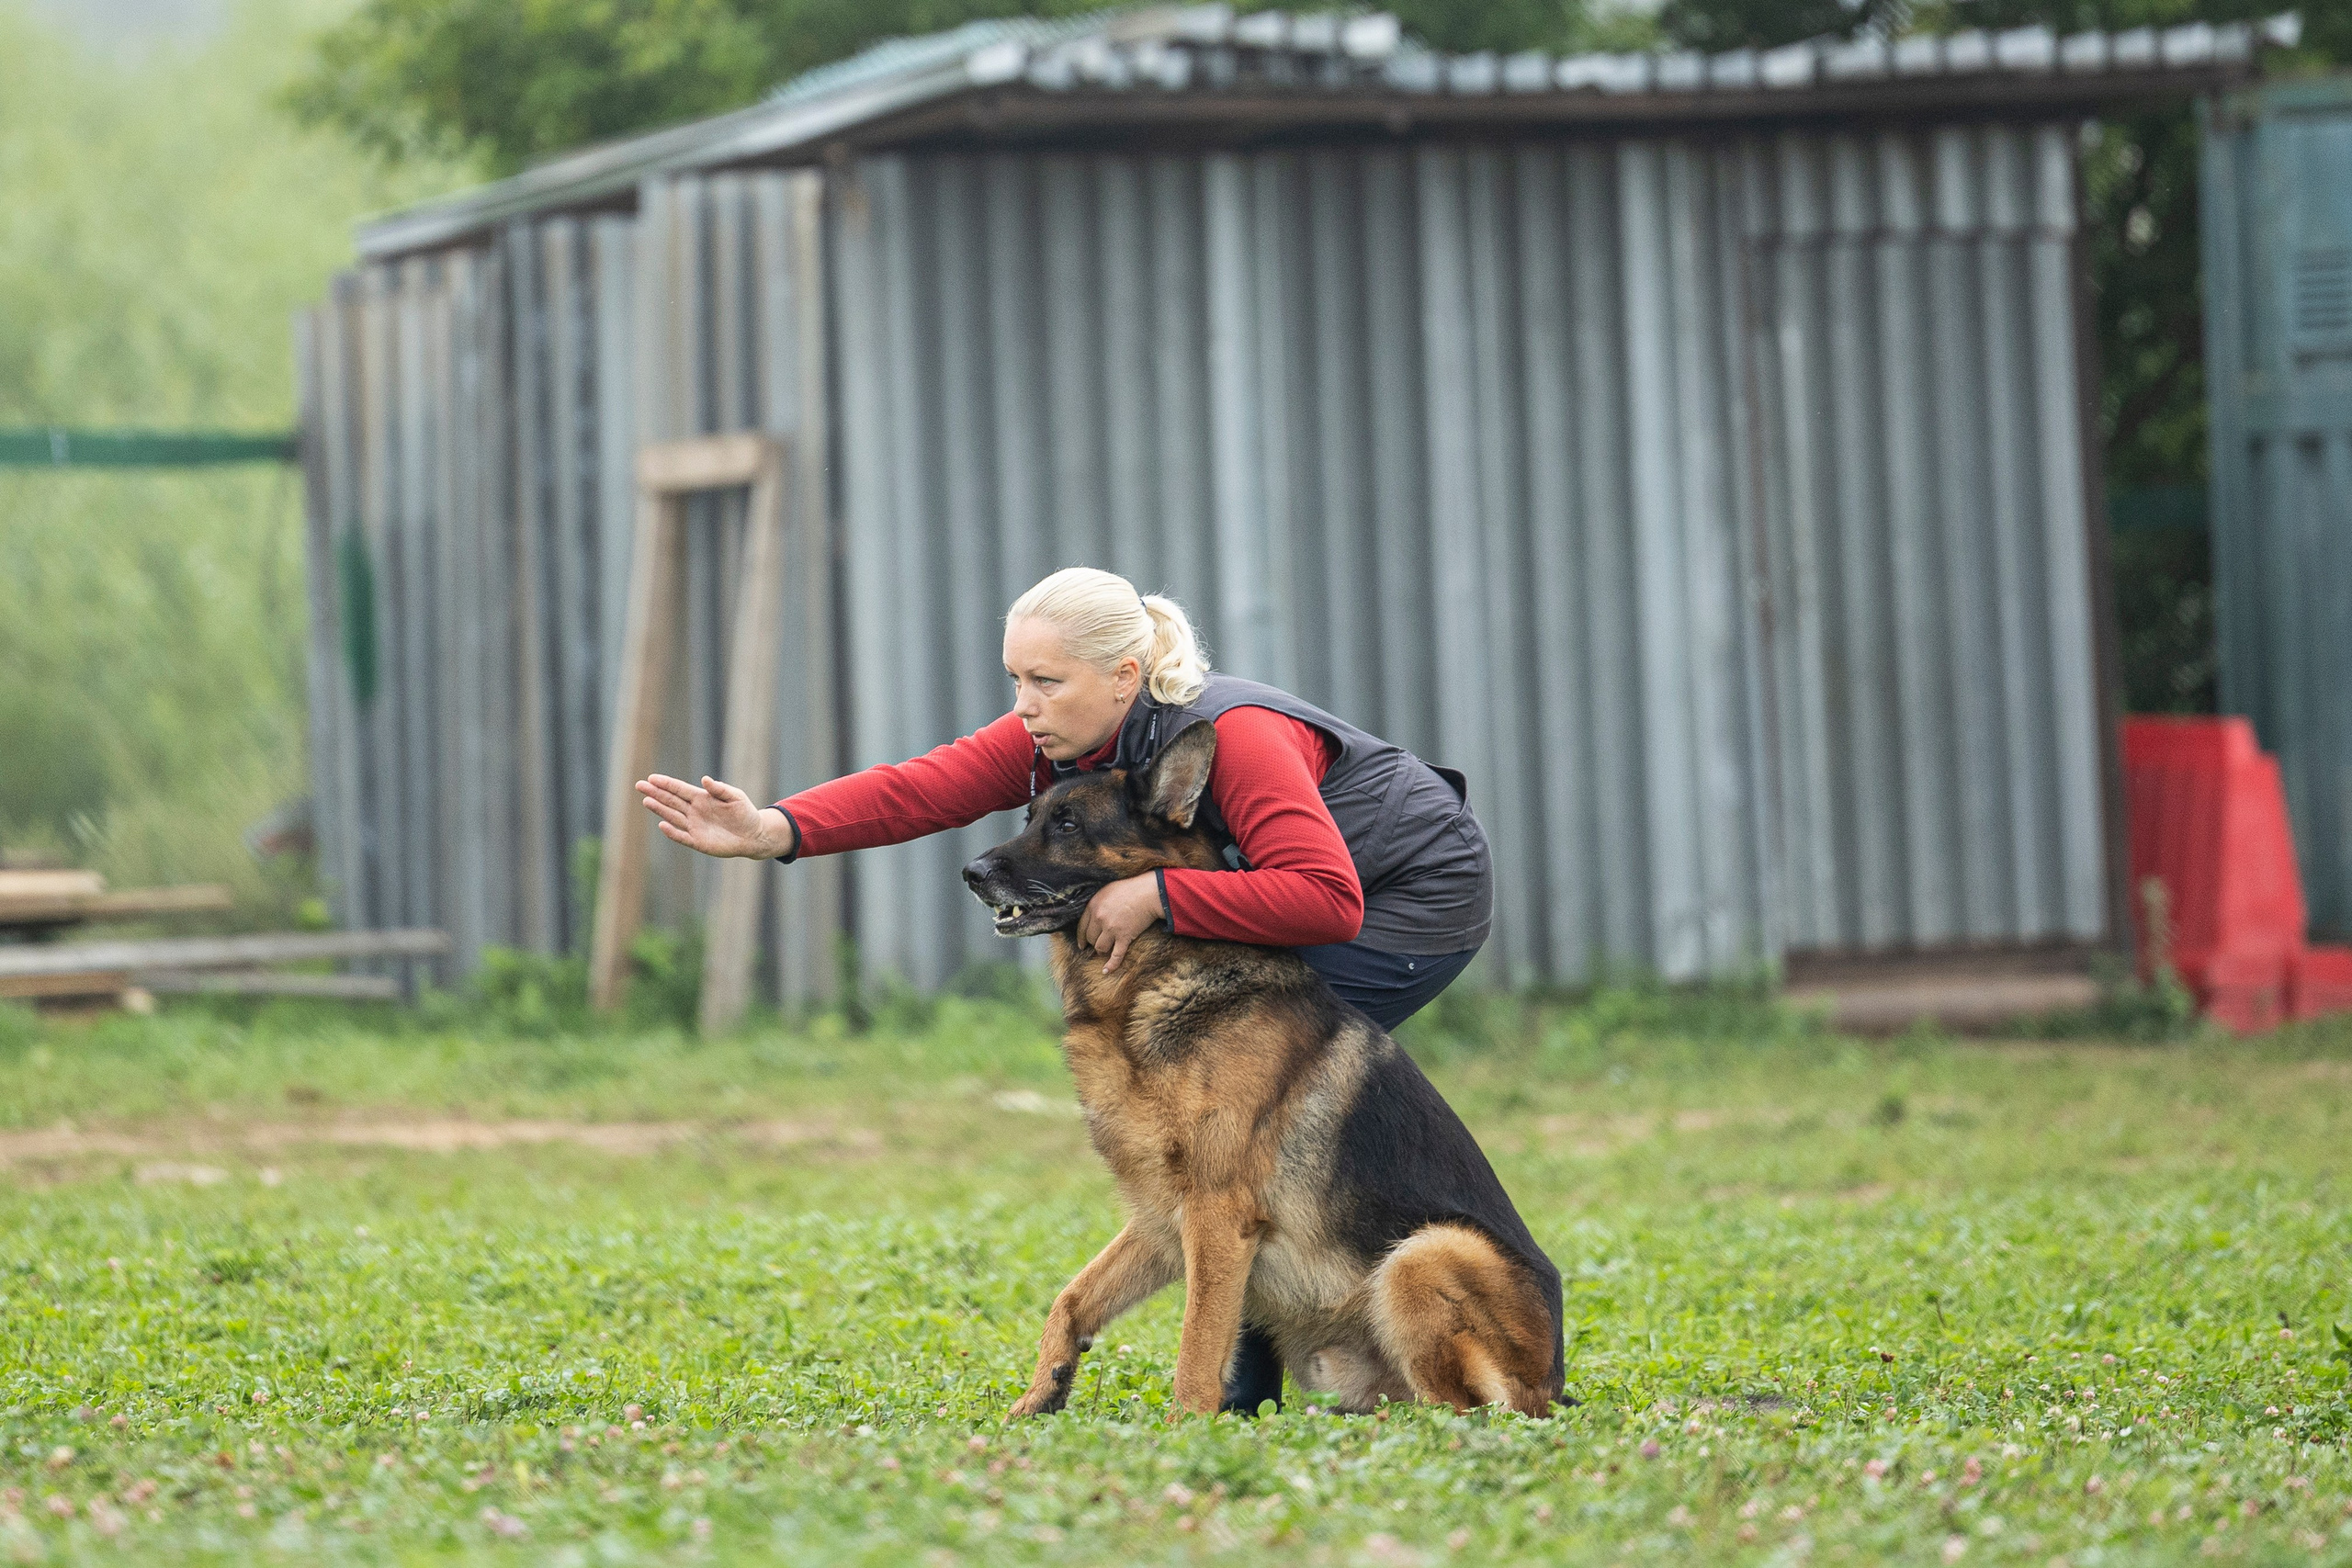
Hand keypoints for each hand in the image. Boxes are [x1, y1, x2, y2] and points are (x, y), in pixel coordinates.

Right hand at [634, 774, 793, 859]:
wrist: (753, 835)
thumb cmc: (745, 814)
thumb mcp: (736, 797)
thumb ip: (720, 789)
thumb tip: (705, 779)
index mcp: (702, 798)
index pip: (680, 789)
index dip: (666, 783)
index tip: (651, 778)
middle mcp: (695, 811)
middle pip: (671, 801)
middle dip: (656, 793)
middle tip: (640, 785)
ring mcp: (695, 826)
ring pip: (673, 816)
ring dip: (660, 809)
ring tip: (646, 801)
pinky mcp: (698, 841)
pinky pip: (682, 836)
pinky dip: (672, 831)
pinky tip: (662, 825)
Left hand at [1078, 874, 1163, 975]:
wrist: (1149, 893)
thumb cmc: (1130, 889)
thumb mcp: (1108, 891)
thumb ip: (1098, 903)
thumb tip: (1093, 915)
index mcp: (1093, 905)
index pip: (1082, 926)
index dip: (1081, 937)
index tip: (1082, 944)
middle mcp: (1100, 918)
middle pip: (1090, 938)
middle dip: (1093, 943)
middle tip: (1098, 946)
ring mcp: (1112, 929)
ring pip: (1100, 948)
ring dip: (1102, 951)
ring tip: (1105, 952)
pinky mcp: (1124, 937)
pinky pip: (1116, 955)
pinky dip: (1111, 965)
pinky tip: (1106, 971)